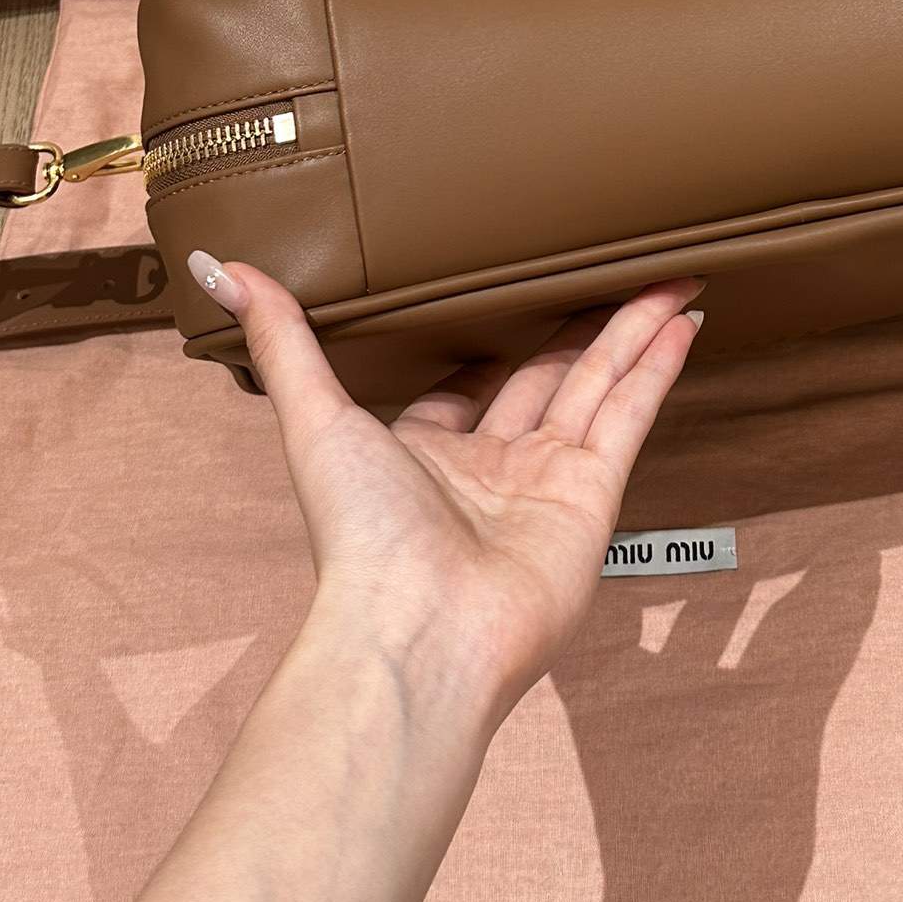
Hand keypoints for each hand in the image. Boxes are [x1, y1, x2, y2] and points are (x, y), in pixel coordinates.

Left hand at [188, 253, 704, 715]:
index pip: (469, 387)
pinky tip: (680, 322)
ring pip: (597, 386)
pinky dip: (655, 369)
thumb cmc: (359, 541)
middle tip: (621, 267)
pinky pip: (628, 418)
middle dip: (585, 324)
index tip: (516, 293)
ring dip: (634, 332)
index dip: (493, 340)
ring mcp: (548, 484)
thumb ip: (284, 341)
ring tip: (672, 277)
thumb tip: (223, 266)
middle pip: (549, 376)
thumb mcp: (314, 420)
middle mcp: (492, 469)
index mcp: (426, 456)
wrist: (416, 635)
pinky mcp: (592, 498)